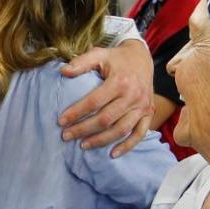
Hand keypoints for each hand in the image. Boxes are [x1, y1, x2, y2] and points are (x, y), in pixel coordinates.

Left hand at [58, 41, 154, 157]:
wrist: (142, 58)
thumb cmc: (116, 58)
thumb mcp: (99, 54)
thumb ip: (81, 62)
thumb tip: (63, 72)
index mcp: (120, 81)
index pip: (94, 101)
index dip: (76, 112)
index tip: (61, 121)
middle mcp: (133, 96)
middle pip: (105, 119)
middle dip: (83, 129)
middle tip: (66, 136)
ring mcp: (142, 106)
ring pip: (121, 130)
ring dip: (101, 140)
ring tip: (82, 145)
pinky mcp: (148, 113)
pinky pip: (139, 134)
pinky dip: (127, 146)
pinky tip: (112, 154)